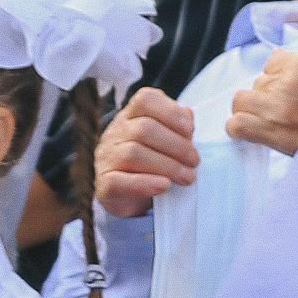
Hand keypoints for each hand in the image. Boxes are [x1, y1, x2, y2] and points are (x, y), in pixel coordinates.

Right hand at [94, 88, 198, 217]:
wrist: (125, 198)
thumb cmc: (150, 166)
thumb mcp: (165, 143)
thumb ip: (177, 128)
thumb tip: (187, 115)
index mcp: (131, 116)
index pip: (145, 100)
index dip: (171, 112)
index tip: (190, 130)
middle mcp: (115, 133)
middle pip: (144, 129)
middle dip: (177, 145)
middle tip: (194, 161)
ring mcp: (107, 158)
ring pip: (133, 154)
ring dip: (168, 166)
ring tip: (187, 176)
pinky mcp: (103, 185)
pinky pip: (119, 181)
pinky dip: (146, 183)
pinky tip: (165, 185)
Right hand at [227, 49, 297, 155]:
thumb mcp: (296, 149)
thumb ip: (271, 134)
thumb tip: (248, 123)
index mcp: (276, 132)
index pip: (234, 125)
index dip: (240, 125)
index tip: (249, 127)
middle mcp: (278, 106)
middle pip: (241, 99)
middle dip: (253, 105)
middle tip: (275, 110)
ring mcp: (289, 81)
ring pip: (259, 79)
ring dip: (271, 86)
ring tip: (294, 95)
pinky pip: (274, 60)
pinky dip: (281, 67)